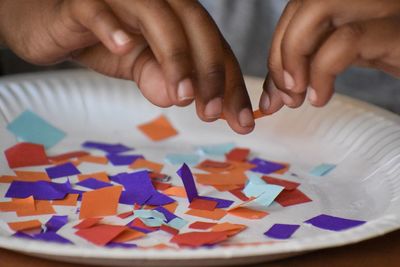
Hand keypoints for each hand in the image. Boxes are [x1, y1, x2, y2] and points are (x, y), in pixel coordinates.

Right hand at [0, 0, 254, 133]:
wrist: (51, 25)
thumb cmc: (102, 41)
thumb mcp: (139, 67)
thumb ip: (161, 80)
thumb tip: (181, 100)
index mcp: (175, 15)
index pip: (212, 46)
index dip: (229, 82)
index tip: (240, 120)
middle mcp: (156, 0)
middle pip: (194, 27)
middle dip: (209, 71)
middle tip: (212, 112)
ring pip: (155, 17)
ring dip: (173, 56)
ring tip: (182, 95)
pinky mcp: (82, 2)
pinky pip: (97, 10)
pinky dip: (111, 27)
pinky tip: (123, 48)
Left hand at [260, 0, 399, 113]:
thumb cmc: (393, 56)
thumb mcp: (339, 58)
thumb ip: (304, 70)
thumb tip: (270, 100)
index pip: (296, 10)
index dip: (275, 49)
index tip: (275, 90)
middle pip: (302, 5)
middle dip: (281, 54)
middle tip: (286, 94)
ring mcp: (384, 5)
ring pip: (318, 8)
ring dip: (295, 57)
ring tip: (300, 95)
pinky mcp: (398, 30)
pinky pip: (347, 39)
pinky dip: (323, 71)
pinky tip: (321, 96)